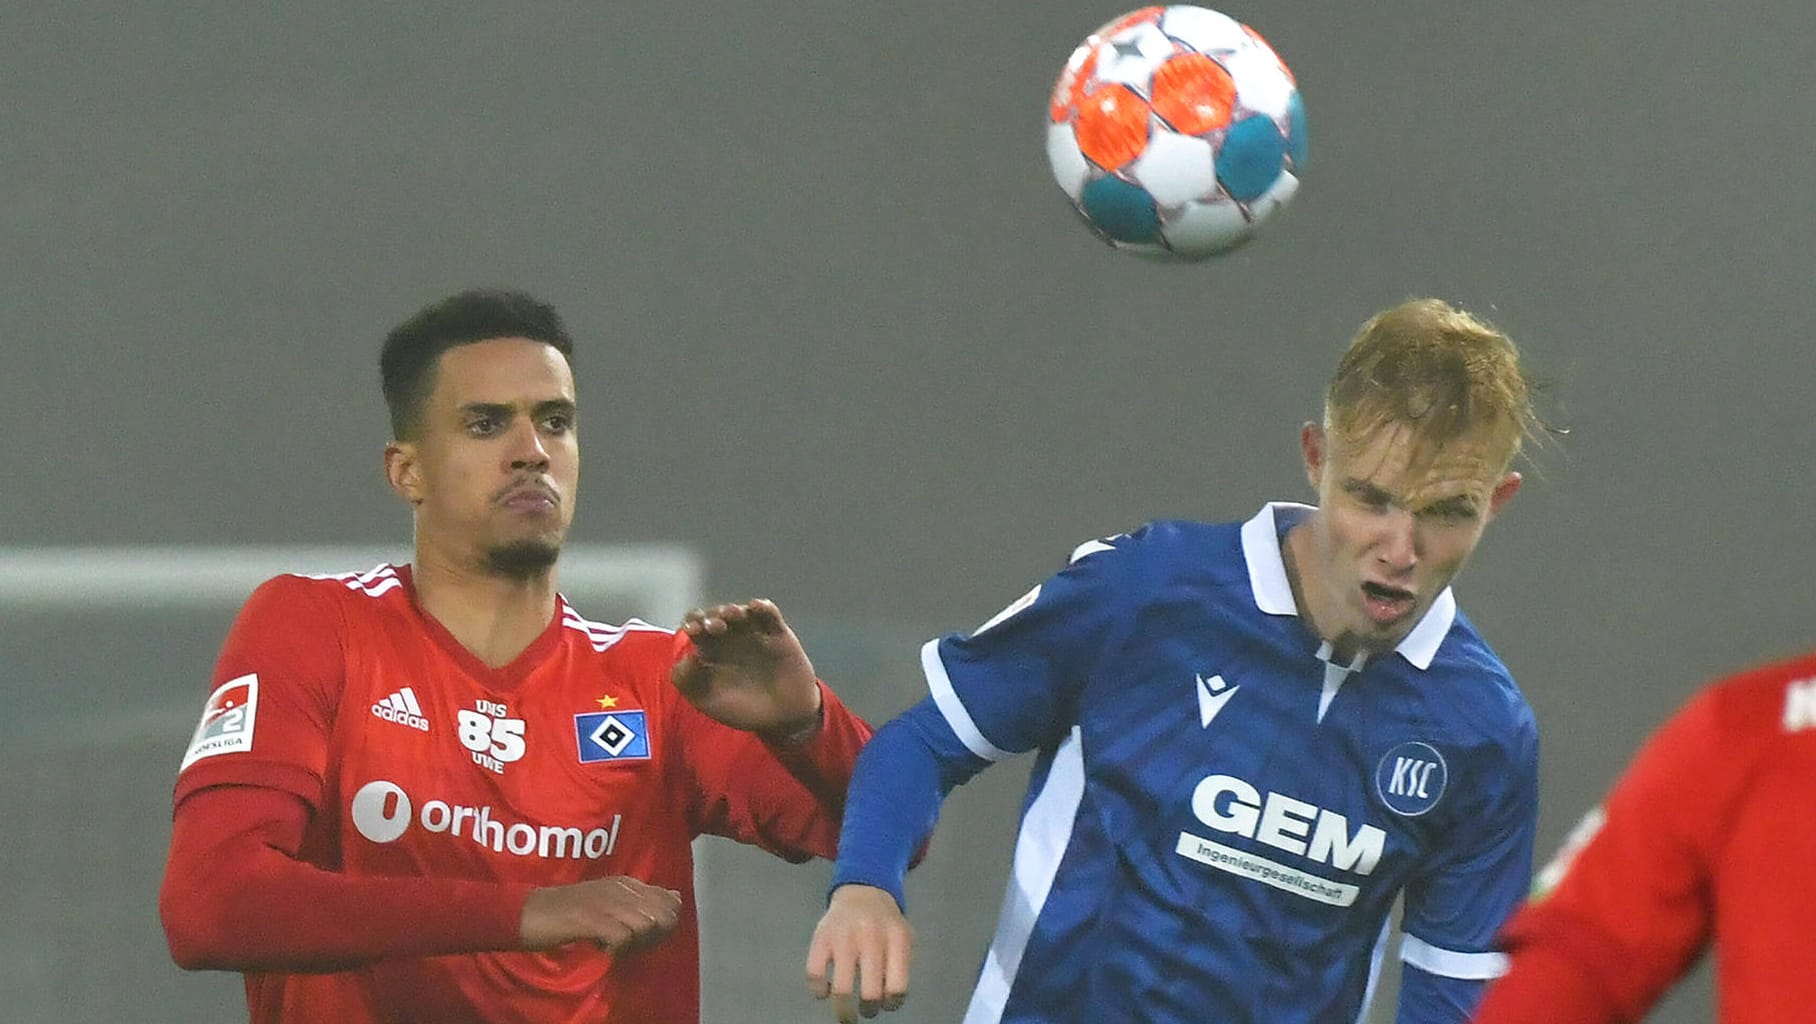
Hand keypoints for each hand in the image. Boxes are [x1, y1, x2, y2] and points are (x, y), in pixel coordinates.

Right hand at [519, 875, 681, 953]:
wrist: (528, 912)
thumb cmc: (566, 911)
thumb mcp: (607, 900)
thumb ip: (639, 900)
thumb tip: (676, 898)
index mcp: (626, 883)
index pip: (669, 899)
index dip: (664, 924)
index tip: (643, 935)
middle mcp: (621, 888)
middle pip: (662, 914)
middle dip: (654, 936)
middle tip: (629, 944)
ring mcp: (606, 902)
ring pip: (646, 925)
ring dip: (635, 943)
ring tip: (613, 945)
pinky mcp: (591, 919)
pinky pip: (622, 937)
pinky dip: (615, 949)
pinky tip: (600, 948)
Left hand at [673, 599, 819, 737]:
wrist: (783, 718)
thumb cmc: (743, 711)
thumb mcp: (708, 702)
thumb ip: (688, 682)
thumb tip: (686, 657)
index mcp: (710, 650)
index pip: (696, 627)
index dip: (692, 623)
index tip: (692, 630)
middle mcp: (730, 637)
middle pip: (717, 615)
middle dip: (712, 616)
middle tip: (714, 627)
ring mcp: (754, 633)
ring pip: (742, 611)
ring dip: (734, 610)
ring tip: (732, 615)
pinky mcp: (778, 633)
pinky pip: (770, 615)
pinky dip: (763, 607)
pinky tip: (757, 607)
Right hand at [806, 884, 912, 1021]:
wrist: (863, 892)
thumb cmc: (886, 924)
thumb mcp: (904, 937)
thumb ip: (902, 965)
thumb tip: (890, 1000)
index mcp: (896, 939)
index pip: (897, 986)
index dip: (891, 1004)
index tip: (886, 1005)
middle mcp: (871, 937)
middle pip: (870, 992)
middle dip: (869, 1009)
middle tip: (867, 1010)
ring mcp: (844, 938)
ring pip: (841, 989)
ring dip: (844, 1010)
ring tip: (846, 1014)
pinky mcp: (820, 938)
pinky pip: (815, 975)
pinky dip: (818, 990)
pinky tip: (825, 990)